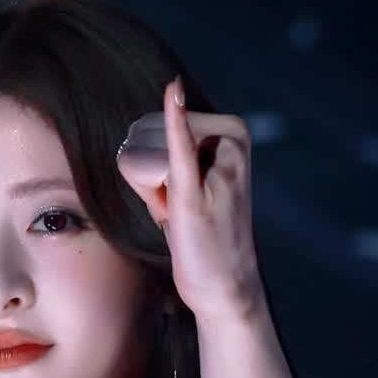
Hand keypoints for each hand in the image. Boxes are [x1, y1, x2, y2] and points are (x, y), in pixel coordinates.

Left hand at [115, 77, 264, 322]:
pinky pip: (179, 150)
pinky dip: (174, 121)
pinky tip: (173, 89)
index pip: (161, 121)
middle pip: (150, 133)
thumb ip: (173, 149)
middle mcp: (231, 138)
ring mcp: (218, 164)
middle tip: (181, 211)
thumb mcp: (190, 184)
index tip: (185, 193)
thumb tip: (165, 100)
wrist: (225, 287)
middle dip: (151, 176)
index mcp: (232, 129)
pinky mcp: (195, 192)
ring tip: (182, 217)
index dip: (157, 162)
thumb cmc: (202, 236)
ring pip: (145, 154)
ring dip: (150, 192)